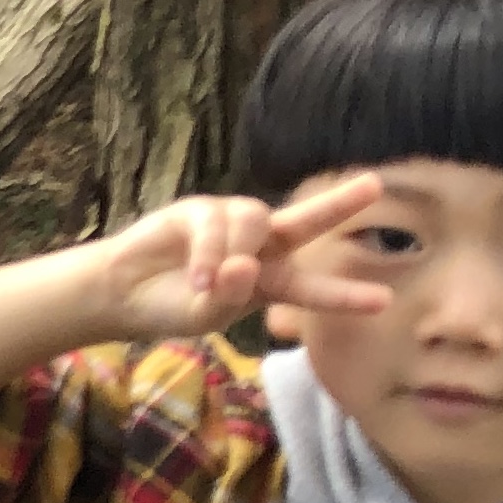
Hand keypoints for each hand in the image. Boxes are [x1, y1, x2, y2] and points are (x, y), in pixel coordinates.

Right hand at [94, 173, 390, 339]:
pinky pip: (213, 224)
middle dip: (338, 204)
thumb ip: (229, 296)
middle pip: (304, 221)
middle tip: (373, 186)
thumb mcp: (205, 316)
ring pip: (254, 221)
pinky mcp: (196, 210)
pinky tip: (195, 278)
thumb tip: (243, 265)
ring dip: (236, 253)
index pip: (311, 286)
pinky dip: (207, 254)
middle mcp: (258, 245)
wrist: (120, 295)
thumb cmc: (169, 307)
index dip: (344, 294)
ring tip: (208, 285)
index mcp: (268, 278)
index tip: (382, 301)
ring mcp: (228, 224)